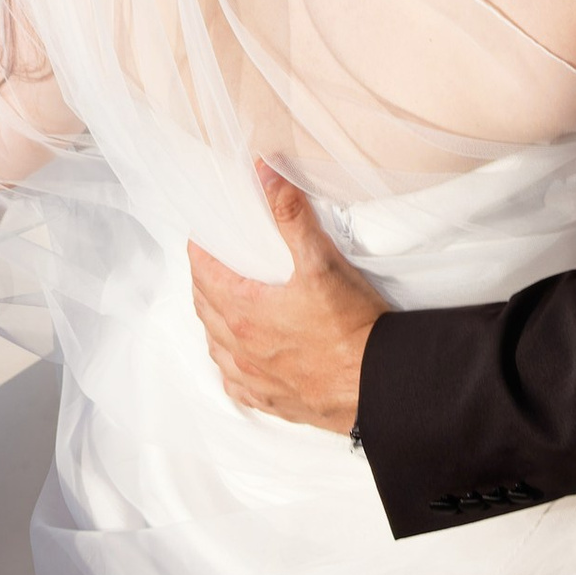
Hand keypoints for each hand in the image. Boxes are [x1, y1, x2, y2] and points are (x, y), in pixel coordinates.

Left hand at [189, 164, 387, 432]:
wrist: (376, 380)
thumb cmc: (349, 324)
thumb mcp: (320, 260)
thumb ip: (290, 214)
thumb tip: (265, 174)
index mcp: (245, 312)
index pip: (205, 276)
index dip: (199, 254)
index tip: (199, 238)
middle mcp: (242, 349)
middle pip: (206, 311)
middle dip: (203, 284)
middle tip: (208, 264)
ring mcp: (255, 379)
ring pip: (217, 349)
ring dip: (213, 324)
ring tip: (219, 307)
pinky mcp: (273, 400)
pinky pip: (236, 387)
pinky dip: (230, 367)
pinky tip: (238, 363)